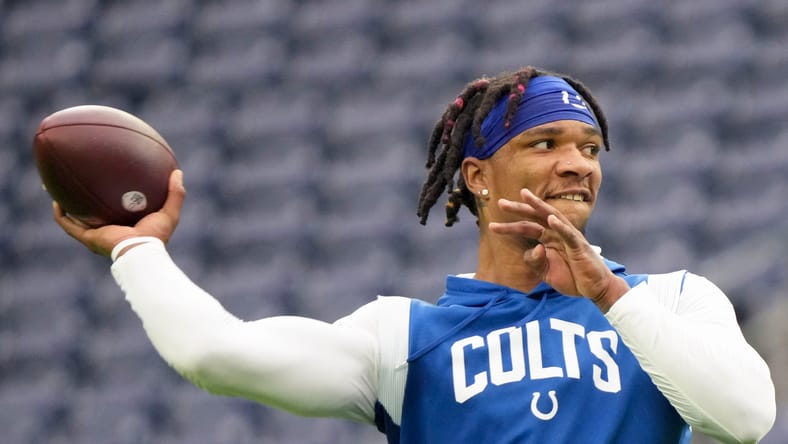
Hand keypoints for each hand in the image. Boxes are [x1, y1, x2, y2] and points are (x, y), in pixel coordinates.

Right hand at [54, 169, 185, 257]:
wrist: (140, 253)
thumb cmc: (156, 237)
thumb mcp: (169, 212)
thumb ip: (175, 193)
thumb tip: (178, 171)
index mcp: (125, 226)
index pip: (115, 210)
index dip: (110, 197)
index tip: (108, 182)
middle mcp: (108, 230)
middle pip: (92, 213)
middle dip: (84, 199)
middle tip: (80, 181)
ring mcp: (96, 235)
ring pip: (76, 219)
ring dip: (66, 205)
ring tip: (59, 188)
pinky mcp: (88, 238)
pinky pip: (69, 225)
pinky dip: (61, 214)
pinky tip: (56, 200)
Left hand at [489, 188, 628, 310]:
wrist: (594, 289)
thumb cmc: (573, 278)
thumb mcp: (546, 273)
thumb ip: (535, 261)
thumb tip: (533, 249)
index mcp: (548, 239)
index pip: (527, 228)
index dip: (510, 227)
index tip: (492, 226)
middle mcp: (557, 234)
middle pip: (536, 217)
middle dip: (519, 209)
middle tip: (500, 202)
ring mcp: (569, 238)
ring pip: (552, 217)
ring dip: (538, 206)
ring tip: (525, 196)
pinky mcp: (579, 247)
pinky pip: (569, 234)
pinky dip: (560, 226)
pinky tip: (550, 218)